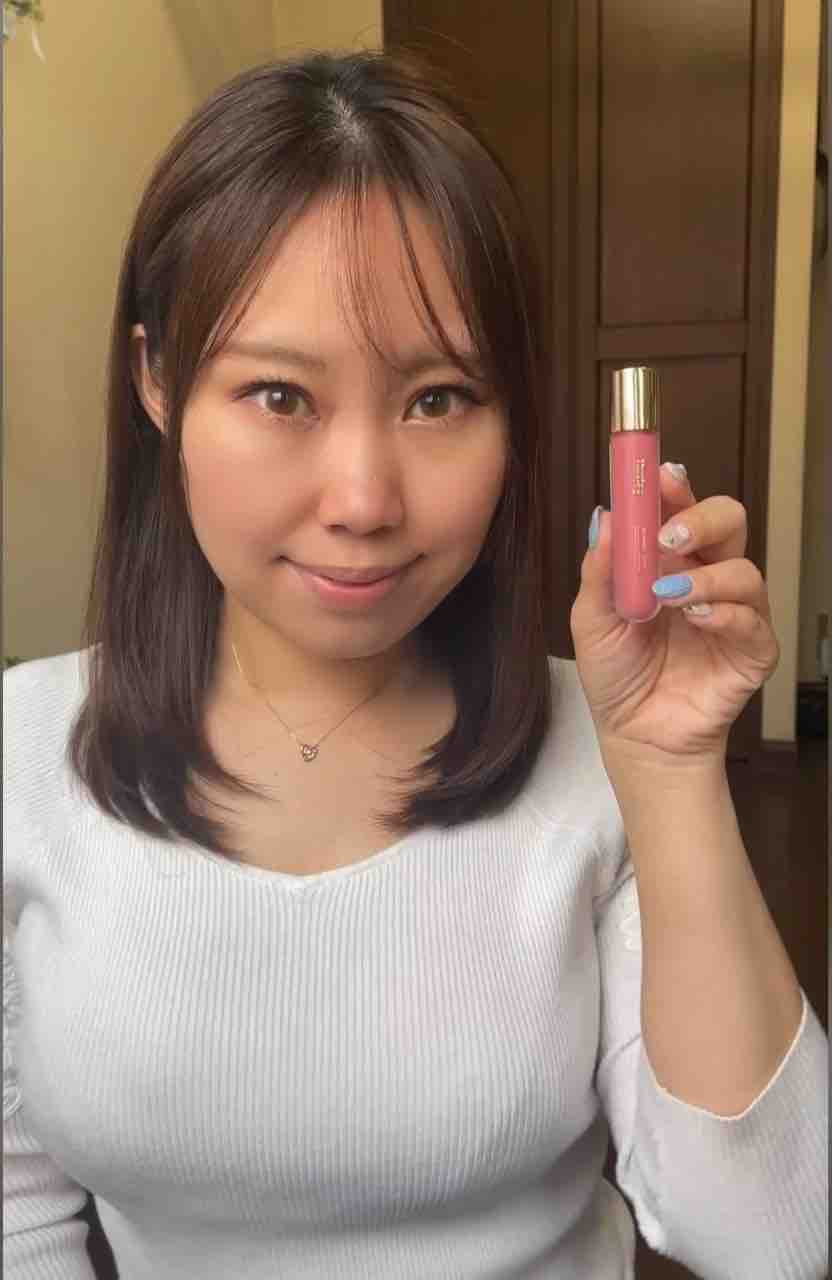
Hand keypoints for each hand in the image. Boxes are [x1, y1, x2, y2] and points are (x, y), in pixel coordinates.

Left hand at [570, 464, 779, 768]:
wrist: (634, 736)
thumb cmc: (617, 675)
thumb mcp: (591, 619)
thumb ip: (599, 570)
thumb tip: (604, 515)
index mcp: (668, 563)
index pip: (681, 510)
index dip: (675, 489)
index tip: (660, 477)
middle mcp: (706, 578)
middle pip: (729, 523)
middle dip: (702, 519)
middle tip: (668, 538)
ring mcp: (733, 613)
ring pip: (744, 570)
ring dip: (706, 576)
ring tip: (669, 596)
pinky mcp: (752, 651)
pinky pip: (754, 620)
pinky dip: (726, 613)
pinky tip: (697, 619)